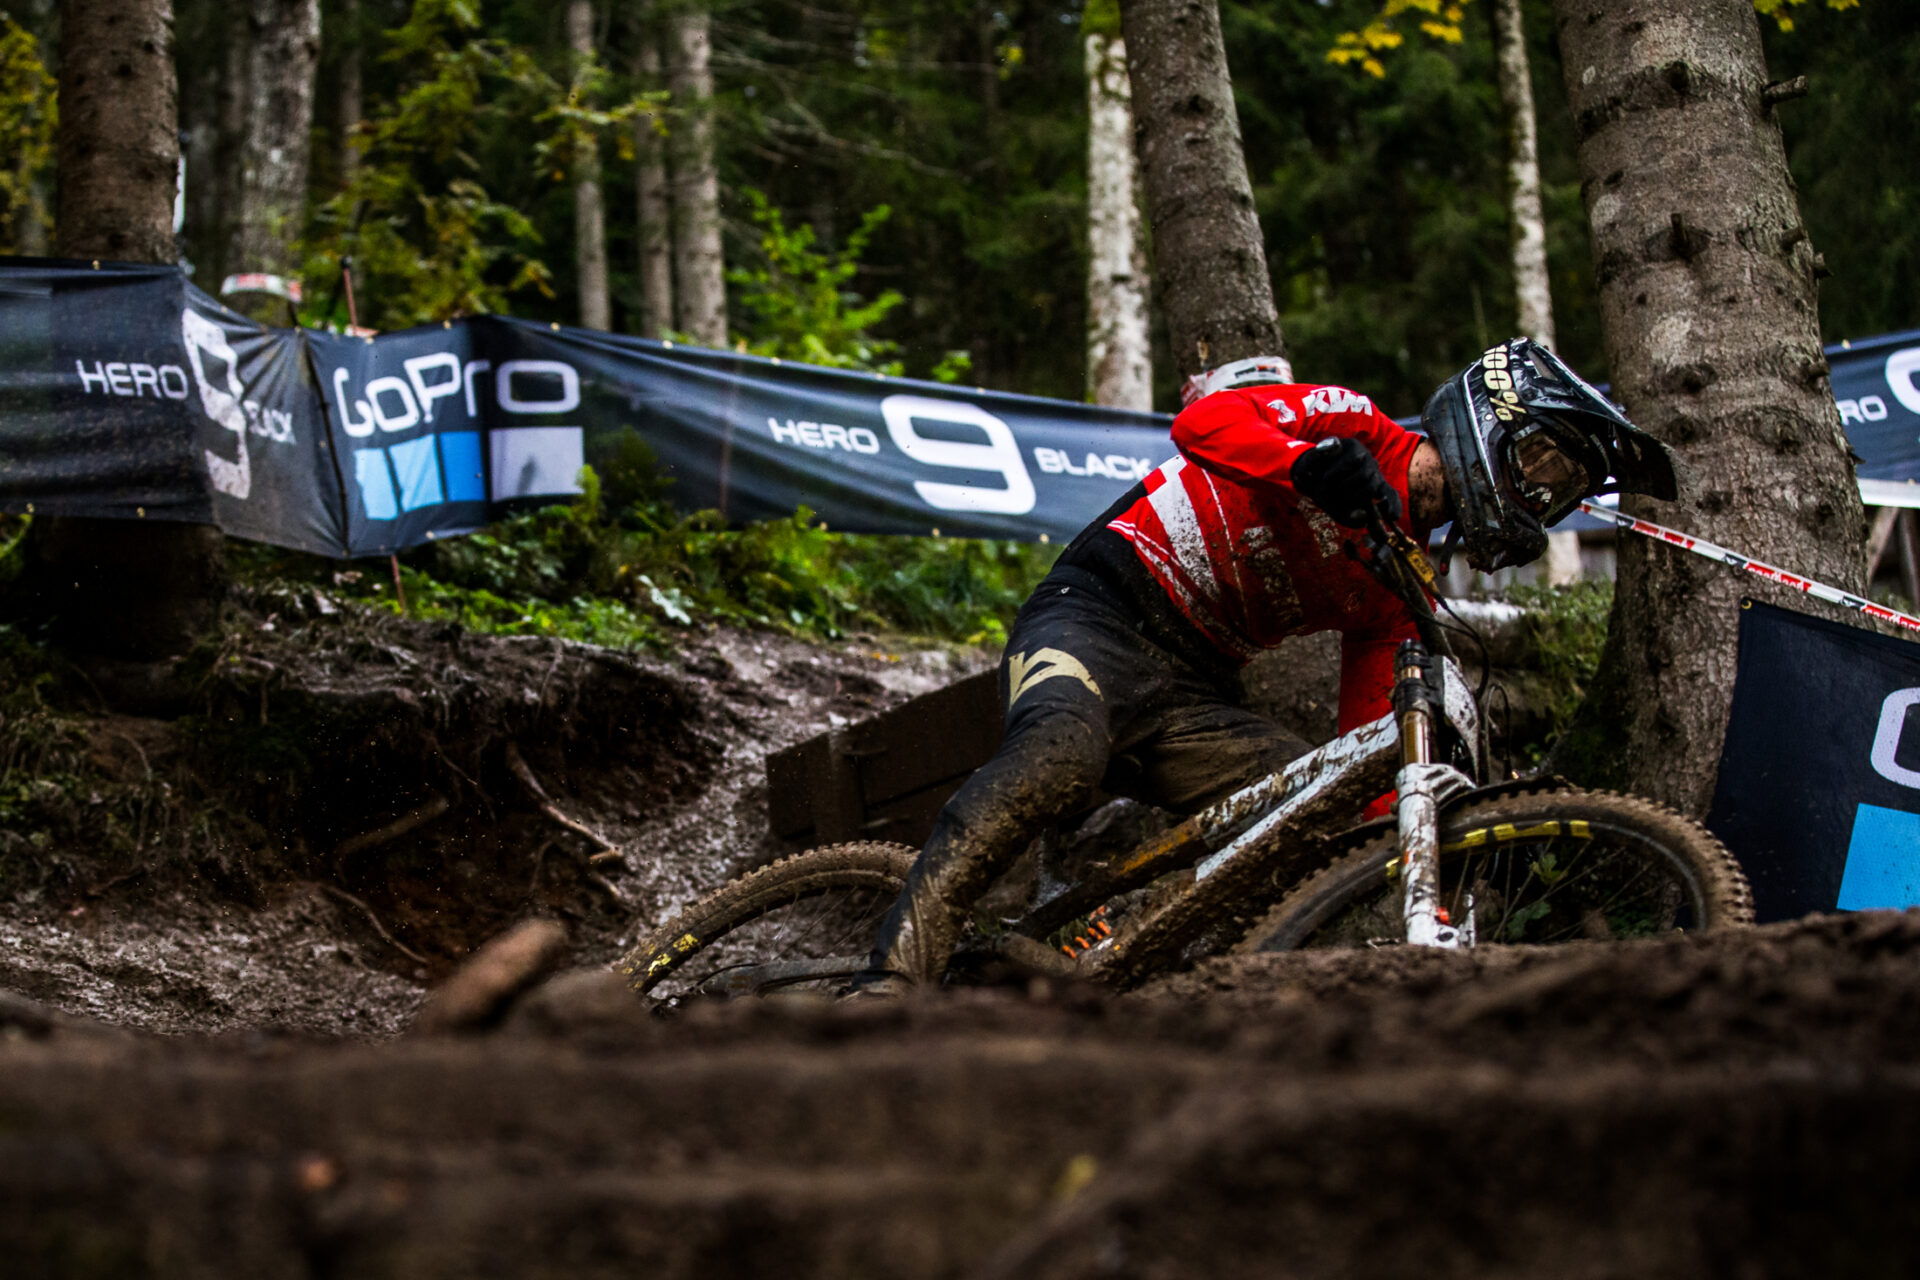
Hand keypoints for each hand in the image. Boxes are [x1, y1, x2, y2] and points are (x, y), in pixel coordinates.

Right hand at [1288, 437, 1402, 528]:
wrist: (1304, 472)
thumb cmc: (1324, 491)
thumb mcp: (1336, 510)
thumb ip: (1350, 518)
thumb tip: (1363, 518)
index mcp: (1373, 486)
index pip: (1390, 495)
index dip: (1393, 506)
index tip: (1393, 517)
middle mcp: (1372, 470)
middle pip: (1372, 487)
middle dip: (1351, 495)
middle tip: (1337, 494)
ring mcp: (1365, 457)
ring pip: (1363, 475)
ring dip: (1342, 484)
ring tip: (1329, 482)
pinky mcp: (1354, 445)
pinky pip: (1350, 462)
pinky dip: (1336, 472)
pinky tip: (1328, 473)